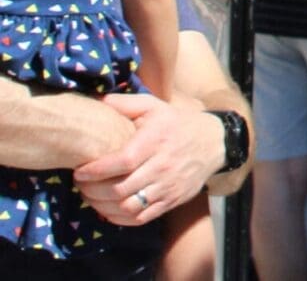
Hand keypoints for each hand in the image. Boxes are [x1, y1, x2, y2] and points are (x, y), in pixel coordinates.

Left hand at [74, 94, 225, 226]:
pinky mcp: (172, 201)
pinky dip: (119, 218)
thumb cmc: (177, 123)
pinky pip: (140, 218)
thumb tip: (96, 102)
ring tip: (91, 197)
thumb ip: (125, 104)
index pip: (123, 161)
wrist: (215, 143)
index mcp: (157, 141)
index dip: (97, 170)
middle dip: (93, 190)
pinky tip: (108, 209)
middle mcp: (163, 166)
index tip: (79, 172)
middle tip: (81, 185)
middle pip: (121, 188)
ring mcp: (168, 186)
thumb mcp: (155, 107)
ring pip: (128, 207)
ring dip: (102, 206)